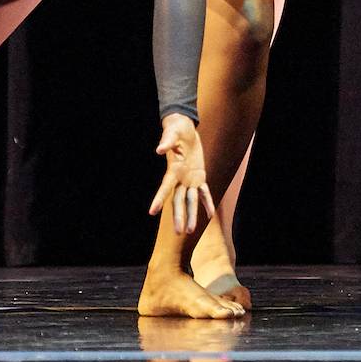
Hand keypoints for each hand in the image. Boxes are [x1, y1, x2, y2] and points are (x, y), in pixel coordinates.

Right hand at [149, 115, 214, 235]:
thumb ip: (167, 142)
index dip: (159, 199)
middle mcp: (179, 178)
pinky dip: (207, 203)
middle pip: (178, 200)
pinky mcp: (199, 176)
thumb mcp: (172, 133)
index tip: (151, 212)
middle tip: (179, 232)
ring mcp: (189, 179)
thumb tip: (159, 150)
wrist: (184, 129)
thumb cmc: (176, 129)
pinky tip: (209, 215)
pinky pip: (203, 192)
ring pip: (190, 200)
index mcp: (172, 170)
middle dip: (179, 216)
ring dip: (192, 214)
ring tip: (190, 231)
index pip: (165, 187)